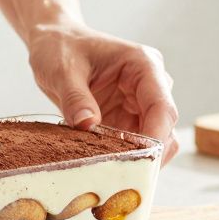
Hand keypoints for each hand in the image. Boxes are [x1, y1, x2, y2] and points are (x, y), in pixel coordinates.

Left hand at [28, 23, 179, 160]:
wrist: (54, 42)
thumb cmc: (60, 47)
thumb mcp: (61, 69)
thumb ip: (75, 97)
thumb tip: (88, 125)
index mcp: (143, 65)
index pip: (162, 106)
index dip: (156, 136)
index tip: (139, 160)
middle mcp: (150, 86)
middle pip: (164, 128)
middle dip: (148, 154)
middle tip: (123, 177)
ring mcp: (140, 104)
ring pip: (153, 141)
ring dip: (135, 158)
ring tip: (110, 174)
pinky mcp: (127, 119)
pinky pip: (133, 145)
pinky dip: (122, 158)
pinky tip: (103, 167)